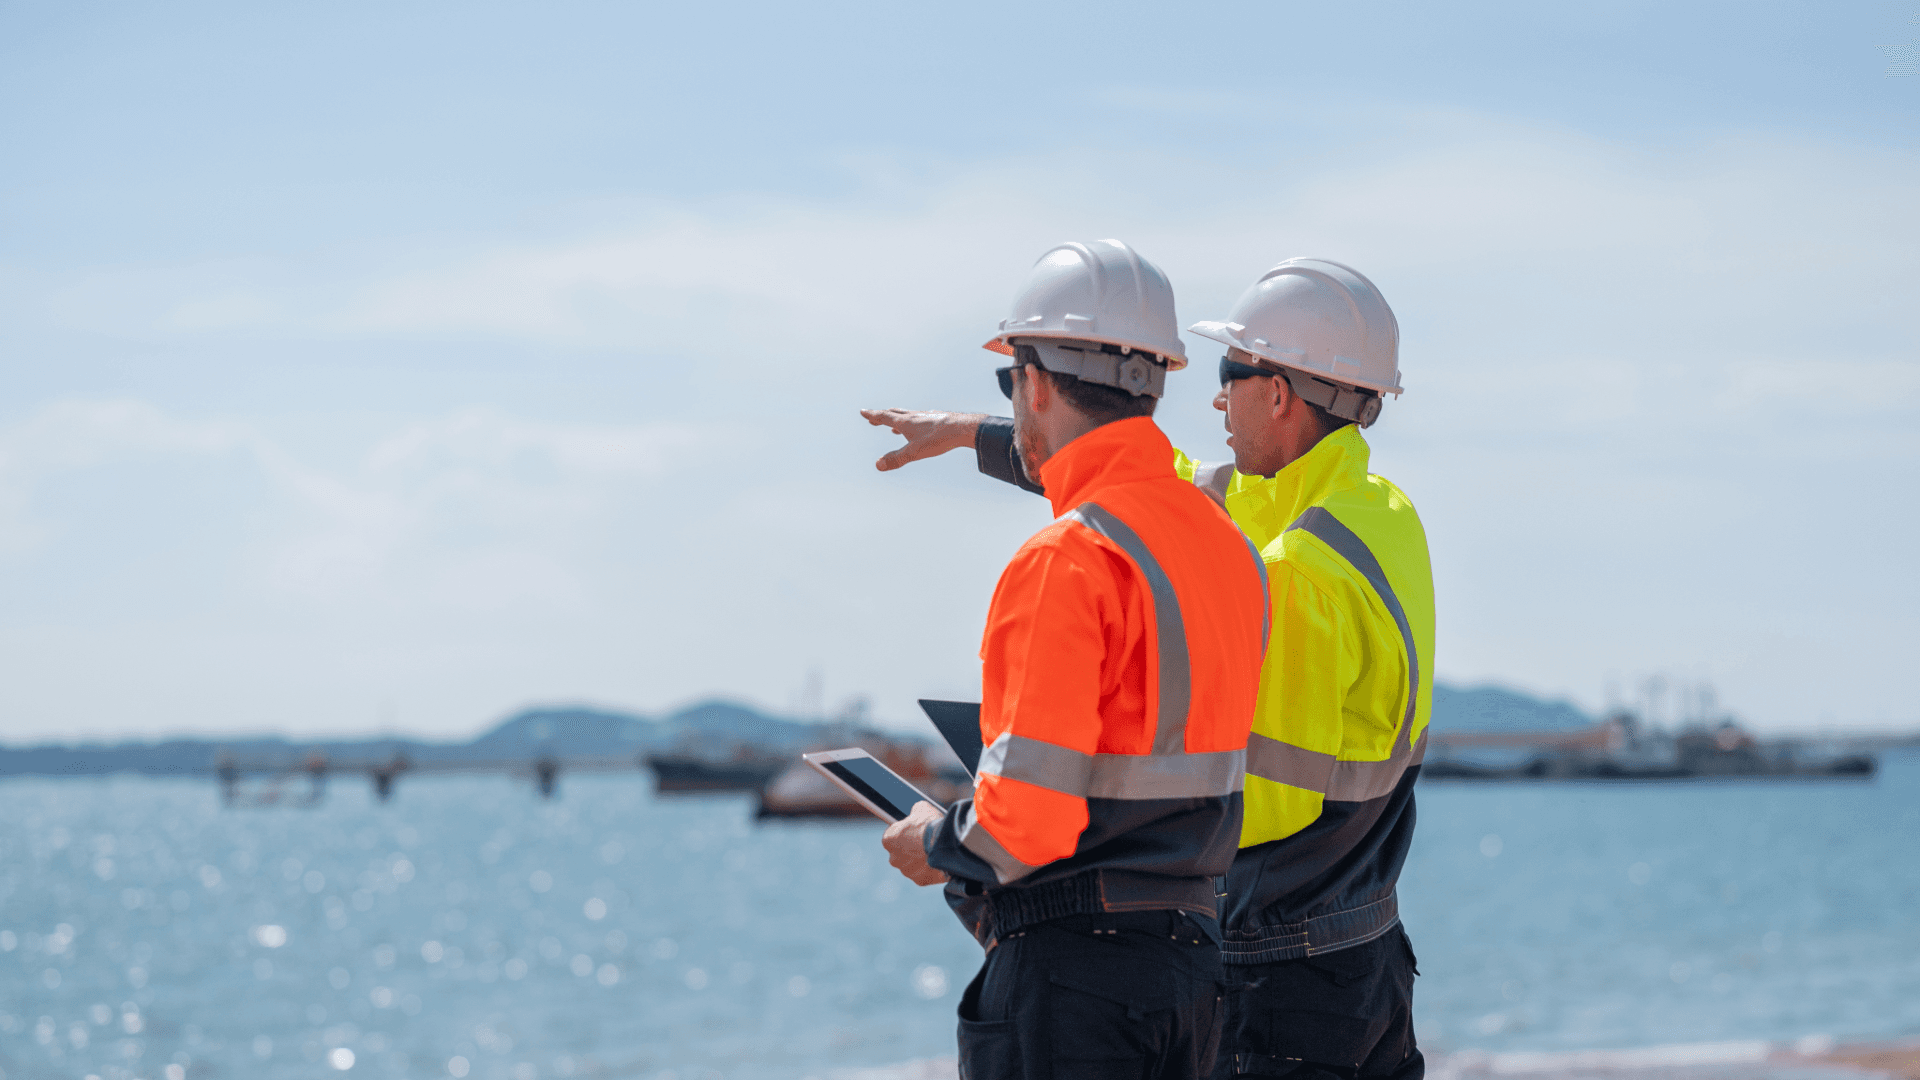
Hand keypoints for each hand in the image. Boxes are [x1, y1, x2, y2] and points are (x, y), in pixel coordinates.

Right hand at [861, 409, 984, 471]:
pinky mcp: (938, 419)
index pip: (885, 417)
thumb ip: (897, 459)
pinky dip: (915, 422)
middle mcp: (915, 416)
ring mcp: (927, 417)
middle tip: (874, 417)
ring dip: (898, 419)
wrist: (963, 428)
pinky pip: (922, 419)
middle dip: (882, 416)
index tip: (863, 412)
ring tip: (894, 426)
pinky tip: (921, 426)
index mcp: (906, 422)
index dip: (873, 415)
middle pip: (894, 414)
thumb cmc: (938, 439)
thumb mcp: (915, 452)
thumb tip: (878, 465)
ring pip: (909, 416)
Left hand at [881, 801, 949, 885]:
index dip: (904, 833)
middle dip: (911, 849)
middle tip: (925, 842)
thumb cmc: (931, 825)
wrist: (946, 844)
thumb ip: (915, 812)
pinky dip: (931, 869)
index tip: (914, 831)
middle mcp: (894, 858)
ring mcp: (907, 871)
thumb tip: (917, 811)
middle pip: (901, 853)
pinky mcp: (920, 880)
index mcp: (888, 840)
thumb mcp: (922, 808)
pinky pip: (925, 874)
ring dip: (921, 860)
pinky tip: (940, 861)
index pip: (892, 836)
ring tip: (935, 852)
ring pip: (913, 866)